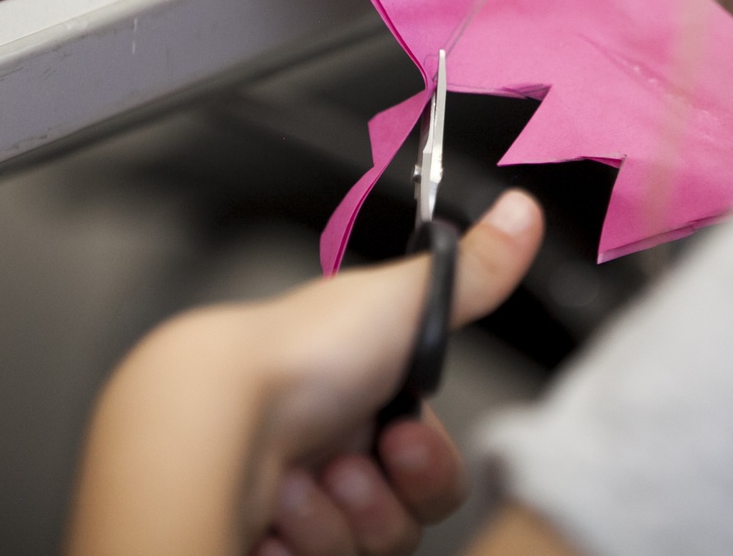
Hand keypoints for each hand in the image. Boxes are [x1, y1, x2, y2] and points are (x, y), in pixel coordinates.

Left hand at [65, 190, 544, 555]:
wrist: (208, 417)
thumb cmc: (294, 357)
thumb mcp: (407, 302)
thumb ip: (475, 271)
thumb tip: (524, 209)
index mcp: (358, 397)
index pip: (424, 466)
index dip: (426, 466)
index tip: (403, 444)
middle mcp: (325, 450)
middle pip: (400, 516)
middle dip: (380, 497)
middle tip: (346, 466)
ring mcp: (294, 503)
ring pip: (361, 547)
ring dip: (335, 519)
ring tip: (295, 484)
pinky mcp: (269, 544)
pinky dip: (299, 544)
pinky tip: (271, 516)